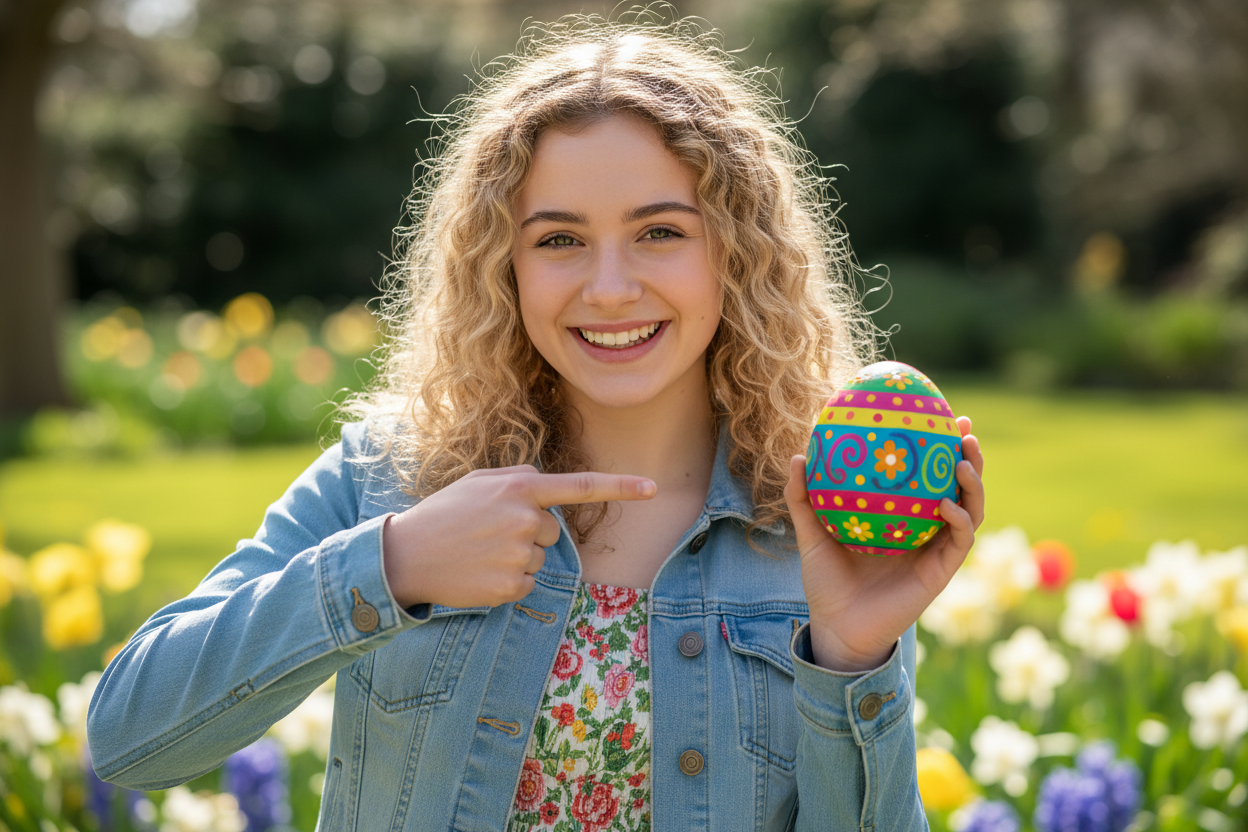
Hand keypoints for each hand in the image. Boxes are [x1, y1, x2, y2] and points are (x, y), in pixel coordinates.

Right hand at [382, 466, 655, 608]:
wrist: (404, 556)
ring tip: (478, 552)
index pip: (581, 486)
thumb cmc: (444, 514)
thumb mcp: (479, 483)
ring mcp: (517, 555)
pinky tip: (479, 574)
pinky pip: (527, 585)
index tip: (653, 488)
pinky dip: (507, 582)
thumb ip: (519, 480)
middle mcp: (524, 519)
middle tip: (487, 533)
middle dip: (528, 533)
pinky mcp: (510, 586)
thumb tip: (549, 486)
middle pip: (553, 532)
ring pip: (539, 560)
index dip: (620, 486)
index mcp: (519, 488)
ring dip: (515, 559)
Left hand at [783, 416, 984, 671]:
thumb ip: (804, 498)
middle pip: (959, 486)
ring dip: (974, 483)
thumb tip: (798, 456)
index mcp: (903, 517)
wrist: (838, 628)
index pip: (927, 475)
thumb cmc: (826, 583)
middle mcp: (926, 529)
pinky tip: (947, 503)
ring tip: (962, 459)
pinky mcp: (942, 571)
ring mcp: (937, 550)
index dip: (936, 446)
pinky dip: (959, 519)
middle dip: (969, 455)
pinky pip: (960, 540)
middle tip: (964, 428)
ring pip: (971, 509)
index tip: (938, 414)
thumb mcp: (812, 535)